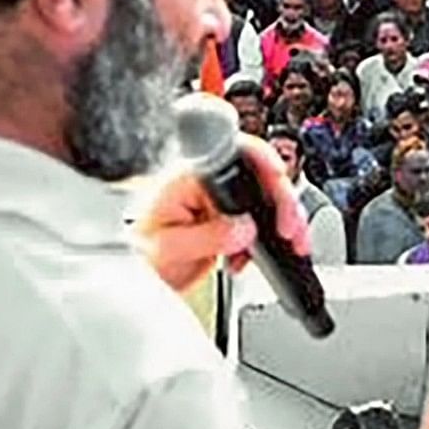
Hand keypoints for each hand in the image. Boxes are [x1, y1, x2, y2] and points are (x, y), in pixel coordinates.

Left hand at [136, 133, 302, 295]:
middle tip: (290, 229)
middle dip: (283, 200)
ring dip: (281, 221)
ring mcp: (216, 198)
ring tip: (285, 244)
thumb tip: (244, 229)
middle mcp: (204, 181)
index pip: (234, 154)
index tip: (281, 185)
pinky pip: (259, 217)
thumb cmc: (140, 257)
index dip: (265, 163)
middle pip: (258, 174)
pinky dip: (267, 237)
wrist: (137, 274)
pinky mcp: (225, 216)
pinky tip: (248, 257)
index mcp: (186, 176)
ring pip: (264, 197)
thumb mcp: (169, 250)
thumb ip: (208, 237)